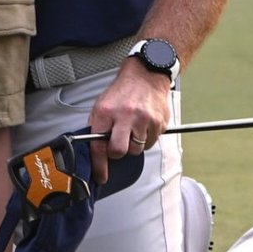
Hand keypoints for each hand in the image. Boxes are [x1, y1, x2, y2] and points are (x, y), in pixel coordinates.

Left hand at [87, 59, 171, 183]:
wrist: (146, 75)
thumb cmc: (122, 92)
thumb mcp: (102, 105)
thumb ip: (98, 126)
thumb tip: (93, 150)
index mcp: (106, 112)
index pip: (99, 145)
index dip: (99, 165)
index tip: (100, 176)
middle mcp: (125, 115)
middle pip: (120, 151)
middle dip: (118, 153)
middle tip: (119, 145)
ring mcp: (144, 119)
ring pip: (137, 149)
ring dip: (133, 144)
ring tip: (133, 129)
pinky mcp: (158, 122)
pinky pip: (151, 142)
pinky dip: (146, 139)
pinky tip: (143, 125)